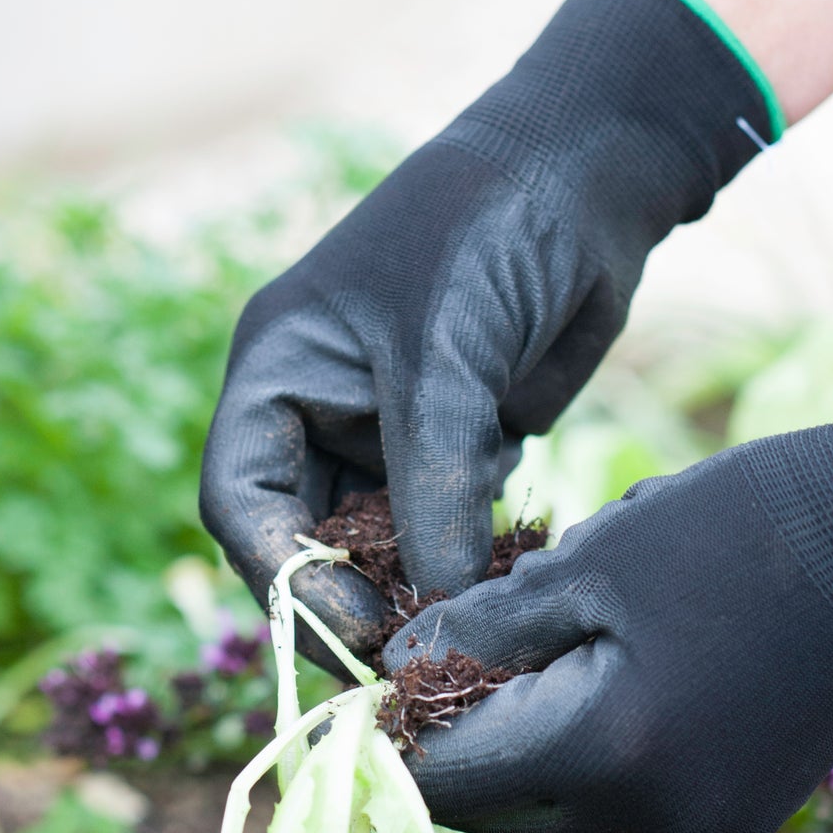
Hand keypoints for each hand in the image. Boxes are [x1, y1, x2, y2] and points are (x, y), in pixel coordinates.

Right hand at [200, 0, 777, 664]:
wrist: (591, 174)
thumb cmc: (491, 232)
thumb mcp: (445, 358)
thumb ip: (432, 485)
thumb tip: (431, 607)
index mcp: (279, 367)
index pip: (240, 496)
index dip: (282, 575)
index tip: (353, 631)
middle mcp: (320, 403)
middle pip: (304, 535)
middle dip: (349, 597)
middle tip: (412, 658)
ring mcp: (389, 426)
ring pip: (377, 542)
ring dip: (412, 586)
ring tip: (464, 624)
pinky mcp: (457, 443)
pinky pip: (441, 526)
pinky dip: (463, 560)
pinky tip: (502, 577)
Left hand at [384, 342, 832, 832]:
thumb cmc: (737, 525)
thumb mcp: (589, 561)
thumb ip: (482, 628)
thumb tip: (398, 667)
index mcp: (610, 753)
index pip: (451, 782)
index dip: (393, 739)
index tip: (365, 687)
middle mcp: (657, 819)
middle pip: (501, 811)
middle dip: (451, 749)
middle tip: (425, 666)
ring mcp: (708, 825)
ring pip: (562, 810)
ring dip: (518, 747)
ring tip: (507, 655)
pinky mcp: (743, 809)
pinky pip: (625, 800)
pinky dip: (584, 751)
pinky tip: (586, 671)